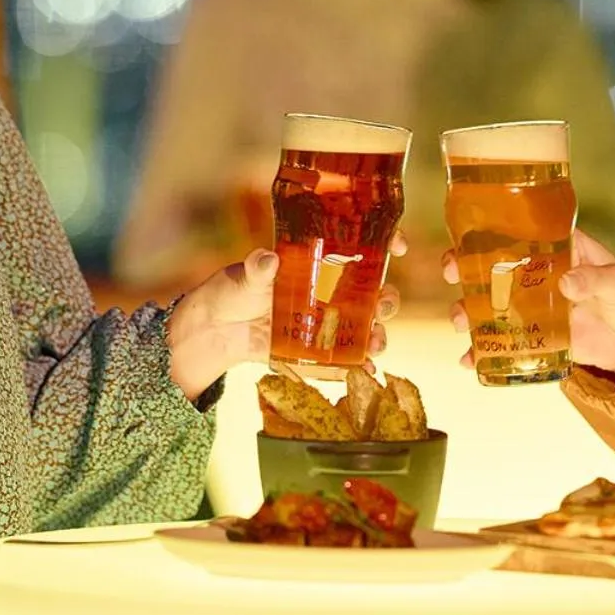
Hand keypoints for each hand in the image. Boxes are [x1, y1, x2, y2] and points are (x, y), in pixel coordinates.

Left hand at [167, 234, 405, 400]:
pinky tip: (366, 371)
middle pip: (372, 292)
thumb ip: (257, 269)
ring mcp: (324, 321)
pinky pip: (342, 357)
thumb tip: (266, 260)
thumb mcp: (245, 276)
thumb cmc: (232, 291)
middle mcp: (329, 291)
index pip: (361, 247)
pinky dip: (356, 365)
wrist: (215, 331)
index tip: (399, 246)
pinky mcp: (314, 349)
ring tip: (377, 344)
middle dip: (387, 299)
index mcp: (318, 263)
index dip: (387, 242)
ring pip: (363, 326)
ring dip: (377, 334)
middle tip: (385, 307)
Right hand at [444, 229, 614, 379]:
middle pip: (494, 268)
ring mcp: (536, 308)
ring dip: (471, 311)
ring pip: (494, 305)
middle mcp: (540, 276)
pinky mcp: (539, 338)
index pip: (518, 235)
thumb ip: (597, 279)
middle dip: (467, 270)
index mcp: (559, 250)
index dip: (487, 235)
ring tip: (461, 322)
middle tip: (454, 276)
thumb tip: (568, 282)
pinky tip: (470, 361)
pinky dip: (486, 353)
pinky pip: (507, 343)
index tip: (468, 241)